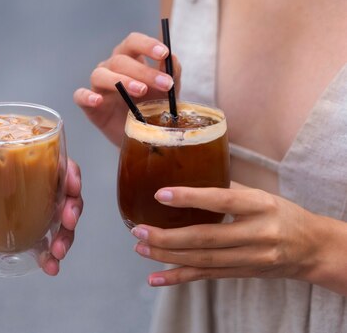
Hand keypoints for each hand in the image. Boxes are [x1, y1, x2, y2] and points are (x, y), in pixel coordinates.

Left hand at [0, 159, 83, 274]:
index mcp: (11, 167)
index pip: (50, 161)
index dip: (67, 170)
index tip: (71, 184)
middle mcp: (25, 187)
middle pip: (63, 192)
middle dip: (72, 206)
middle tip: (67, 222)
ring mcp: (27, 213)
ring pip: (60, 220)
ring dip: (66, 235)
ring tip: (56, 253)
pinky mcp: (23, 237)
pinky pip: (47, 244)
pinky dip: (52, 256)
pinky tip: (51, 267)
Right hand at [73, 32, 180, 145]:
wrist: (144, 136)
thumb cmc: (154, 107)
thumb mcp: (169, 91)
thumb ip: (172, 73)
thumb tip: (171, 58)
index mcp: (131, 58)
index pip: (133, 42)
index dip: (146, 44)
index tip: (163, 53)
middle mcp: (111, 67)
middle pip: (119, 60)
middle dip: (143, 71)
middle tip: (164, 84)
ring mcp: (99, 86)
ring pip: (100, 74)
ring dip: (120, 81)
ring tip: (140, 91)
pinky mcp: (90, 106)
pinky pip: (80, 96)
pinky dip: (87, 96)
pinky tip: (98, 101)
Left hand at [130, 182, 321, 286]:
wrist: (311, 248)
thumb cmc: (280, 214)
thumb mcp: (260, 195)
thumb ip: (226, 187)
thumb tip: (187, 172)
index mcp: (261, 205)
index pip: (222, 200)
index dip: (190, 198)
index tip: (161, 194)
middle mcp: (257, 234)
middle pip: (206, 238)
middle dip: (168, 236)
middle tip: (139, 230)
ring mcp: (251, 258)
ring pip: (203, 260)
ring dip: (167, 256)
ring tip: (141, 248)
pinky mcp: (242, 273)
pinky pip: (206, 277)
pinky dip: (178, 278)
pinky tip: (155, 278)